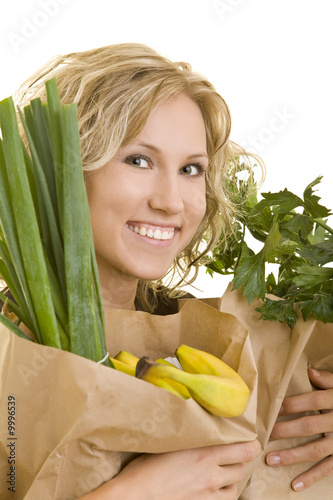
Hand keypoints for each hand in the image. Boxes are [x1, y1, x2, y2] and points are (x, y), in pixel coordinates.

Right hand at [79, 439, 260, 499]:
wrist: (135, 496)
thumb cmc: (145, 468)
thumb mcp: (170, 443)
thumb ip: (192, 437)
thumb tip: (199, 423)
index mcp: (204, 452)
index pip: (245, 448)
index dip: (250, 444)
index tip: (247, 440)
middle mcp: (211, 474)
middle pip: (243, 467)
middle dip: (240, 461)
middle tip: (233, 455)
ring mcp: (209, 494)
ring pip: (235, 487)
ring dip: (231, 480)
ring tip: (220, 474)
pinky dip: (222, 495)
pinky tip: (212, 490)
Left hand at [266, 368, 332, 491]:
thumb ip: (326, 378)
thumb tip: (309, 370)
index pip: (313, 401)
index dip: (294, 404)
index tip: (274, 408)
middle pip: (310, 426)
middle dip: (286, 431)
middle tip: (265, 435)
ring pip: (315, 450)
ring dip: (293, 456)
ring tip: (271, 460)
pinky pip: (328, 468)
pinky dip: (312, 477)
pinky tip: (295, 484)